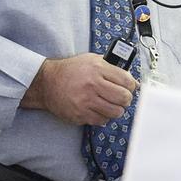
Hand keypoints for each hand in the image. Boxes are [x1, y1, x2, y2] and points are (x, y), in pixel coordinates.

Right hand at [21, 53, 136, 125]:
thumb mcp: (92, 60)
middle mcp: (92, 85)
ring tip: (110, 104)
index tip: (129, 87)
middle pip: (124, 98)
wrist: (47, 83)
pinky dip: (103, 117)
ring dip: (116, 109)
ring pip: (115, 112)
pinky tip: (97, 109)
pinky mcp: (80, 114)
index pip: (127, 81)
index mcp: (97, 69)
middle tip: (121, 98)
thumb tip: (134, 82)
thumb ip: (113, 68)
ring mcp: (86, 101)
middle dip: (126, 99)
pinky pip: (102, 121)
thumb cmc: (71, 71)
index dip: (131, 86)